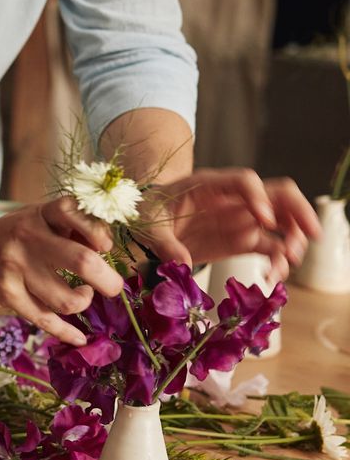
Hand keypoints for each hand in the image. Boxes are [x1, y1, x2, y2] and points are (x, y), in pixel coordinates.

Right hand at [0, 199, 122, 346]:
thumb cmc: (5, 236)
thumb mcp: (33, 220)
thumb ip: (67, 230)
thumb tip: (106, 251)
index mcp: (39, 214)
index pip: (77, 214)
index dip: (99, 233)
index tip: (105, 247)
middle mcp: (28, 238)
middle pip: (82, 261)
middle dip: (108, 280)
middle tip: (114, 287)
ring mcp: (16, 269)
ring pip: (66, 299)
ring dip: (83, 302)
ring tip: (82, 297)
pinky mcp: (7, 295)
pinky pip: (45, 320)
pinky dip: (66, 332)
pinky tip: (79, 337)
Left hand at [141, 169, 319, 280]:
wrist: (147, 225)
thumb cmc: (147, 215)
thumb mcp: (149, 226)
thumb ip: (165, 243)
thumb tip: (181, 263)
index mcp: (209, 185)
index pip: (245, 181)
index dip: (259, 198)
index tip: (265, 221)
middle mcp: (233, 199)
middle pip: (277, 194)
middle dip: (299, 211)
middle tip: (312, 234)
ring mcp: (241, 219)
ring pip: (282, 222)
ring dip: (293, 239)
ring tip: (288, 262)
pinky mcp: (242, 240)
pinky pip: (270, 248)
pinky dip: (278, 262)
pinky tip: (273, 278)